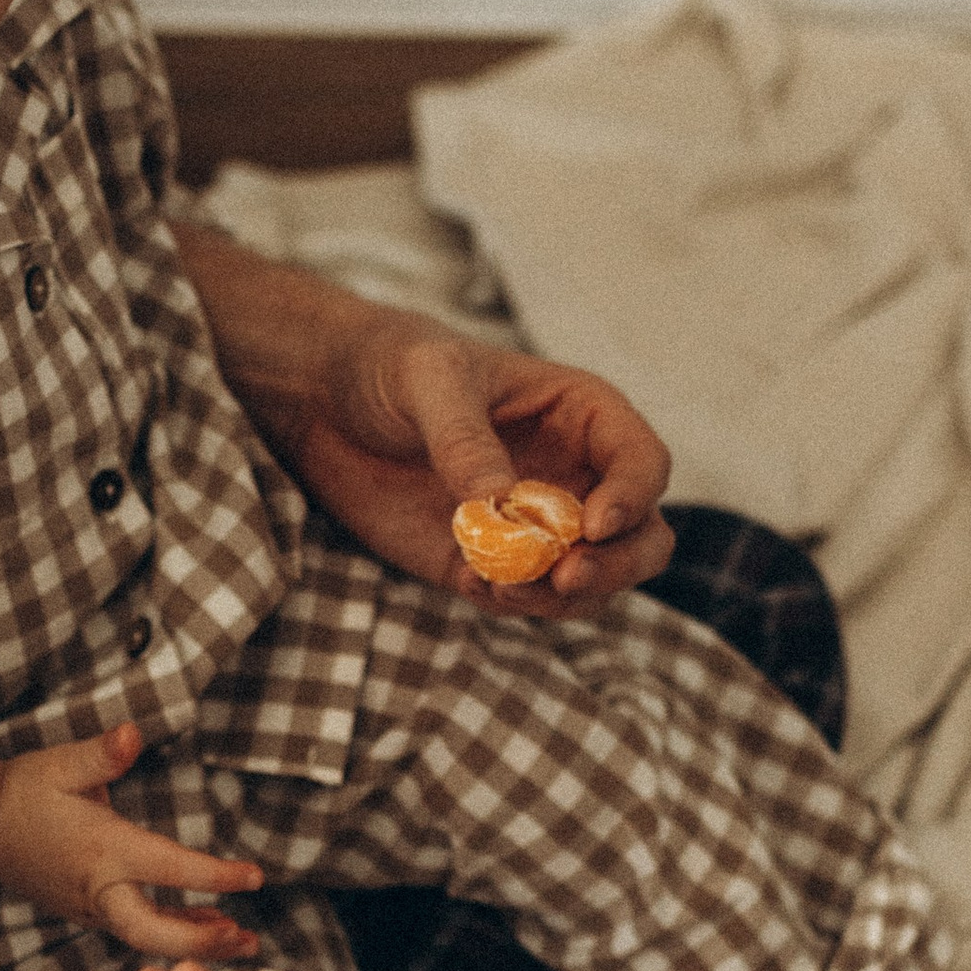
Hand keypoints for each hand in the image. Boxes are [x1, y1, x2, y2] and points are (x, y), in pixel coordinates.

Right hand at [0, 721, 263, 954]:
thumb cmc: (20, 791)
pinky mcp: (84, 910)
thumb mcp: (60, 764)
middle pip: (155, 932)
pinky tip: (203, 924)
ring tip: (241, 940)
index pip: (169, 869)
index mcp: (101, 850)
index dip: (215, 876)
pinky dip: (170, 930)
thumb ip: (101, 754)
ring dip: (193, 941)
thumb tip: (132, 734)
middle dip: (203, 942)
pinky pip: (133, 928)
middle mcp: (98, 888)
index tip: (255, 877)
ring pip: (147, 937)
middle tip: (247, 938)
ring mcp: (89, 906)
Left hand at [179, 232, 670, 603]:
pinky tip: (476, 582)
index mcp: (582, 416)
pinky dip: (516, 604)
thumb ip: (464, 438)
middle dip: (616, 566)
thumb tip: (501, 503)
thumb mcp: (428, 382)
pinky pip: (530, 599)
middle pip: (641, 538)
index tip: (592, 525)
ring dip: (563, 597)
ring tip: (502, 584)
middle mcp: (575, 476)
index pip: (643, 462)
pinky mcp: (493, 564)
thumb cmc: (392, 367)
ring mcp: (539, 527)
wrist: (327, 402)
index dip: (633, 497)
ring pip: (593, 581)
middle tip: (566, 577)